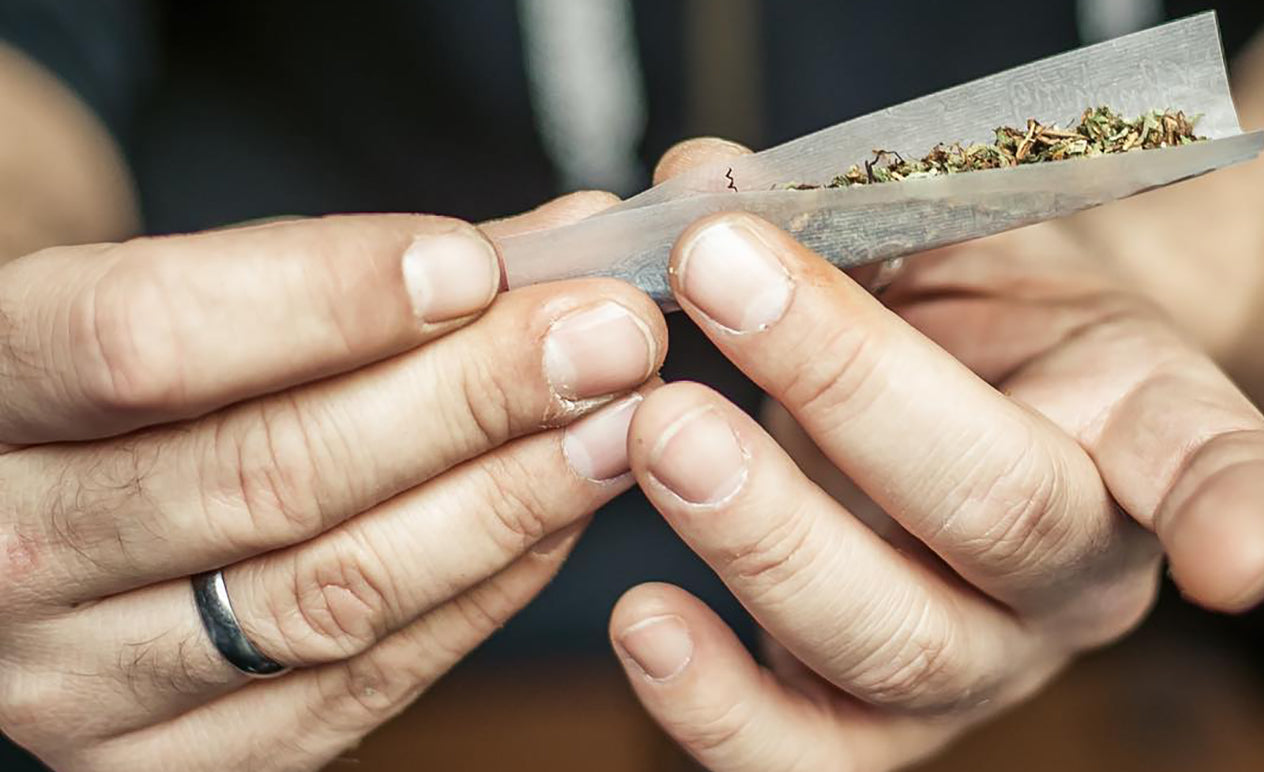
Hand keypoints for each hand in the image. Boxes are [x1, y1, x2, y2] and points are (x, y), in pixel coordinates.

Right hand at [0, 194, 665, 770]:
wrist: (58, 498)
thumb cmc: (142, 380)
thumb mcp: (192, 294)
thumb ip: (351, 270)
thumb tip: (552, 244)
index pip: (145, 340)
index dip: (327, 300)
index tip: (477, 266)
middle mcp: (7, 556)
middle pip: (264, 477)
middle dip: (469, 398)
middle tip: (607, 338)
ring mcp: (85, 684)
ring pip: (329, 594)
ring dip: (504, 500)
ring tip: (620, 422)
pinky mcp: (180, 761)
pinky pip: (360, 684)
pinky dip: (481, 594)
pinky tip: (563, 515)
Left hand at [607, 146, 1263, 770]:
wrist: (953, 413)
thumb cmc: (966, 316)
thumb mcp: (935, 239)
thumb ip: (835, 212)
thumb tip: (694, 182)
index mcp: (1131, 426)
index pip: (1202, 464)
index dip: (1233, 510)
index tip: (1236, 563)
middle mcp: (1072, 569)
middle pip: (995, 519)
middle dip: (848, 399)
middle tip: (724, 292)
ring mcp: (977, 662)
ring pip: (893, 644)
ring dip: (761, 536)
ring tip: (656, 433)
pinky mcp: (871, 721)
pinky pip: (802, 754)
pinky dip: (715, 704)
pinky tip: (643, 619)